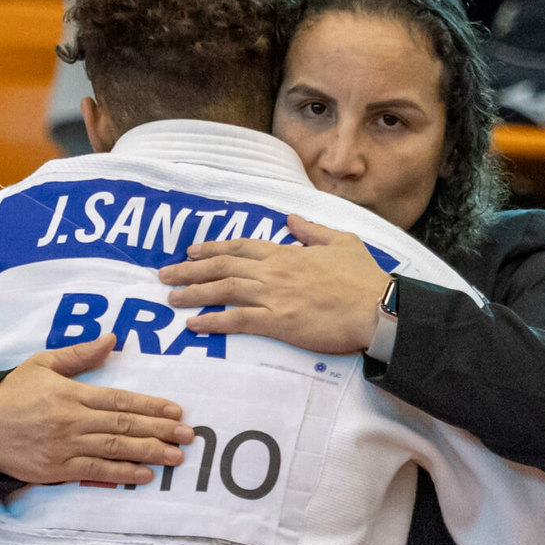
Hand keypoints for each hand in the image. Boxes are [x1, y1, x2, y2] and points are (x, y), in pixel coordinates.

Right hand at [0, 334, 194, 485]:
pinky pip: (96, 471)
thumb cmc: (11, 395)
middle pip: (124, 424)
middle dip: (160, 430)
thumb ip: (78, 354)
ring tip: (176, 456)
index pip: (119, 399)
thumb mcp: (41, 364)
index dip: (150, 406)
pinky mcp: (57, 470)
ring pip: (115, 448)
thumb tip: (112, 339)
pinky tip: (145, 474)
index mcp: (70, 393)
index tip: (176, 411)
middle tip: (188, 435)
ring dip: (149, 452)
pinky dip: (122, 473)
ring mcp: (65, 447)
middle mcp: (71, 420)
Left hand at [157, 215, 387, 354]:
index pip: (241, 247)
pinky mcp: (278, 322)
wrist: (378, 309)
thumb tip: (292, 219)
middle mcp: (274, 271)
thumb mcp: (342, 242)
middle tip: (166, 275)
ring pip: (223, 290)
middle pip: (223, 266)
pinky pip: (237, 320)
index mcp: (287, 253)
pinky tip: (193, 325)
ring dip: (193, 294)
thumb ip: (312, 231)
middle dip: (190, 270)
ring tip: (171, 298)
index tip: (191, 252)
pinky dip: (212, 321)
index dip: (213, 248)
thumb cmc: (365, 278)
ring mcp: (274, 296)